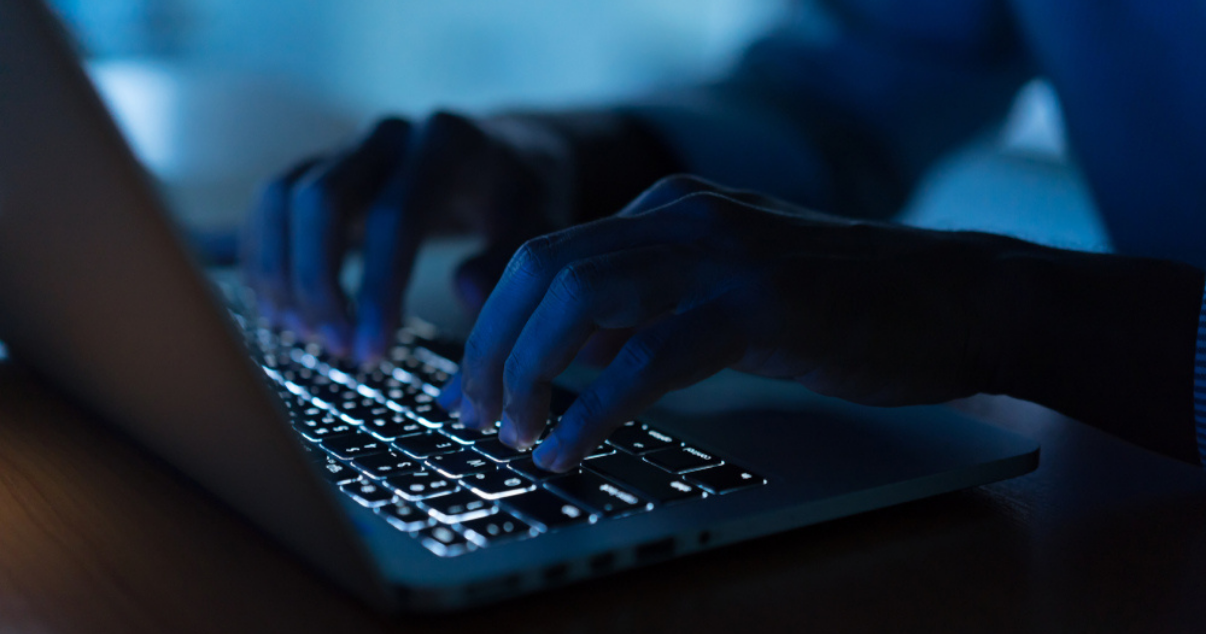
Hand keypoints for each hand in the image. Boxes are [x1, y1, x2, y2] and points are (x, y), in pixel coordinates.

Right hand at [241, 112, 570, 362]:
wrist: (505, 158)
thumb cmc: (521, 201)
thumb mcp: (538, 228)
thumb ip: (508, 261)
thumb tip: (466, 293)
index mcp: (447, 144)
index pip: (395, 217)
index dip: (376, 289)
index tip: (372, 352)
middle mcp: (390, 136)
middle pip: (321, 200)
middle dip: (319, 284)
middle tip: (336, 349)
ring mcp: (350, 146)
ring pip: (283, 198)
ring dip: (282, 272)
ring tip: (304, 335)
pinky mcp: (322, 166)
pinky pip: (272, 203)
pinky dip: (266, 257)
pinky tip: (283, 310)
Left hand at [440, 175, 1017, 470]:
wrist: (958, 296)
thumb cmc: (845, 306)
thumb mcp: (723, 292)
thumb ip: (644, 307)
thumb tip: (560, 351)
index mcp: (667, 207)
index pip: (545, 255)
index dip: (491, 324)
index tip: (469, 385)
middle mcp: (681, 215)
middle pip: (541, 270)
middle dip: (491, 349)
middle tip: (477, 415)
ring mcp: (721, 253)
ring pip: (578, 300)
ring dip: (529, 375)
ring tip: (514, 435)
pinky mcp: (758, 304)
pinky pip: (648, 355)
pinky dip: (594, 409)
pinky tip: (570, 448)